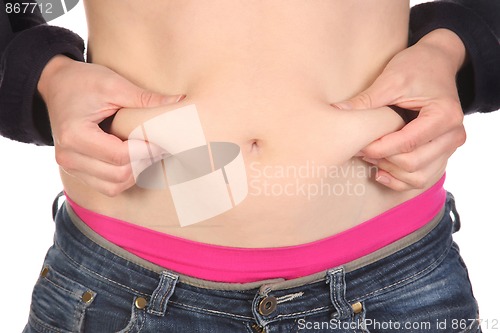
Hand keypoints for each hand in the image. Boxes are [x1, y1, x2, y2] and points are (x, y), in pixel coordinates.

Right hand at [38, 55, 184, 195]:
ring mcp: (70, 167)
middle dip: (144, 163)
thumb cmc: (83, 81)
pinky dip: (124, 178)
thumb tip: (179, 102)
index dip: (147, 151)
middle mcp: (68, 156)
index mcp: (74, 135)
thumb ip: (145, 98)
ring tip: (148, 154)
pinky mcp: (76, 171)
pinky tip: (135, 160)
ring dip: (136, 173)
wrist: (56, 84)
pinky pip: (106, 187)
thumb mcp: (114, 84)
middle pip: (118, 175)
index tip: (163, 141)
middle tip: (161, 148)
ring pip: (113, 187)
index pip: (119, 156)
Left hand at [333, 29, 466, 190]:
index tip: (356, 144)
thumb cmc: (416, 67)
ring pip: (419, 178)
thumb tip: (336, 112)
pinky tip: (380, 172)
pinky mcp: (442, 154)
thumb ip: (366, 100)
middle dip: (382, 160)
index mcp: (444, 116)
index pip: (407, 143)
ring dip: (391, 173)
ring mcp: (449, 147)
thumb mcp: (390, 79)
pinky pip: (423, 179)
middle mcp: (453, 135)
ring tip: (369, 159)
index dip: (378, 148)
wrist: (437, 62)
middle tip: (359, 150)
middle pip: (413, 164)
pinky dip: (401, 181)